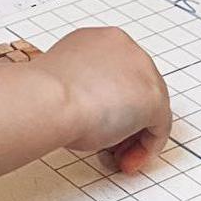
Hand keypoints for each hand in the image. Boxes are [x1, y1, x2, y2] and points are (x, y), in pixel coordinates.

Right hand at [36, 27, 170, 172]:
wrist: (46, 100)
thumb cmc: (42, 93)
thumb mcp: (64, 83)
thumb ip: (86, 90)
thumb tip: (91, 112)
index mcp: (99, 40)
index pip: (118, 74)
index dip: (111, 103)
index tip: (100, 123)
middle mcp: (125, 49)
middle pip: (137, 91)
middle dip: (126, 122)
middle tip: (111, 146)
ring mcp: (143, 71)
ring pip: (150, 109)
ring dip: (134, 136)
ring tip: (115, 157)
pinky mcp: (155, 98)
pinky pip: (158, 128)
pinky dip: (145, 147)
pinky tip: (127, 160)